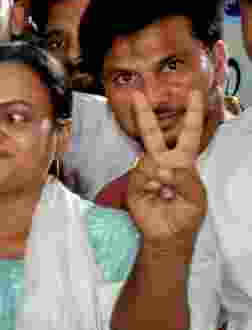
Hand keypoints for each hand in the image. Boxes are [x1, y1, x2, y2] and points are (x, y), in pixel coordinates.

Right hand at [124, 89, 208, 252]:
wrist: (167, 236)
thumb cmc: (186, 216)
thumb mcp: (197, 196)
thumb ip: (186, 179)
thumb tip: (165, 168)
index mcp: (184, 162)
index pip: (189, 133)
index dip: (193, 113)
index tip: (194, 93)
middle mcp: (163, 162)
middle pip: (153, 134)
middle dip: (144, 114)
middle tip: (137, 95)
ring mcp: (146, 172)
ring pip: (149, 160)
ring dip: (160, 175)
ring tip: (166, 193)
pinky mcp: (133, 184)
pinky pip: (140, 176)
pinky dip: (150, 184)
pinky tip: (156, 195)